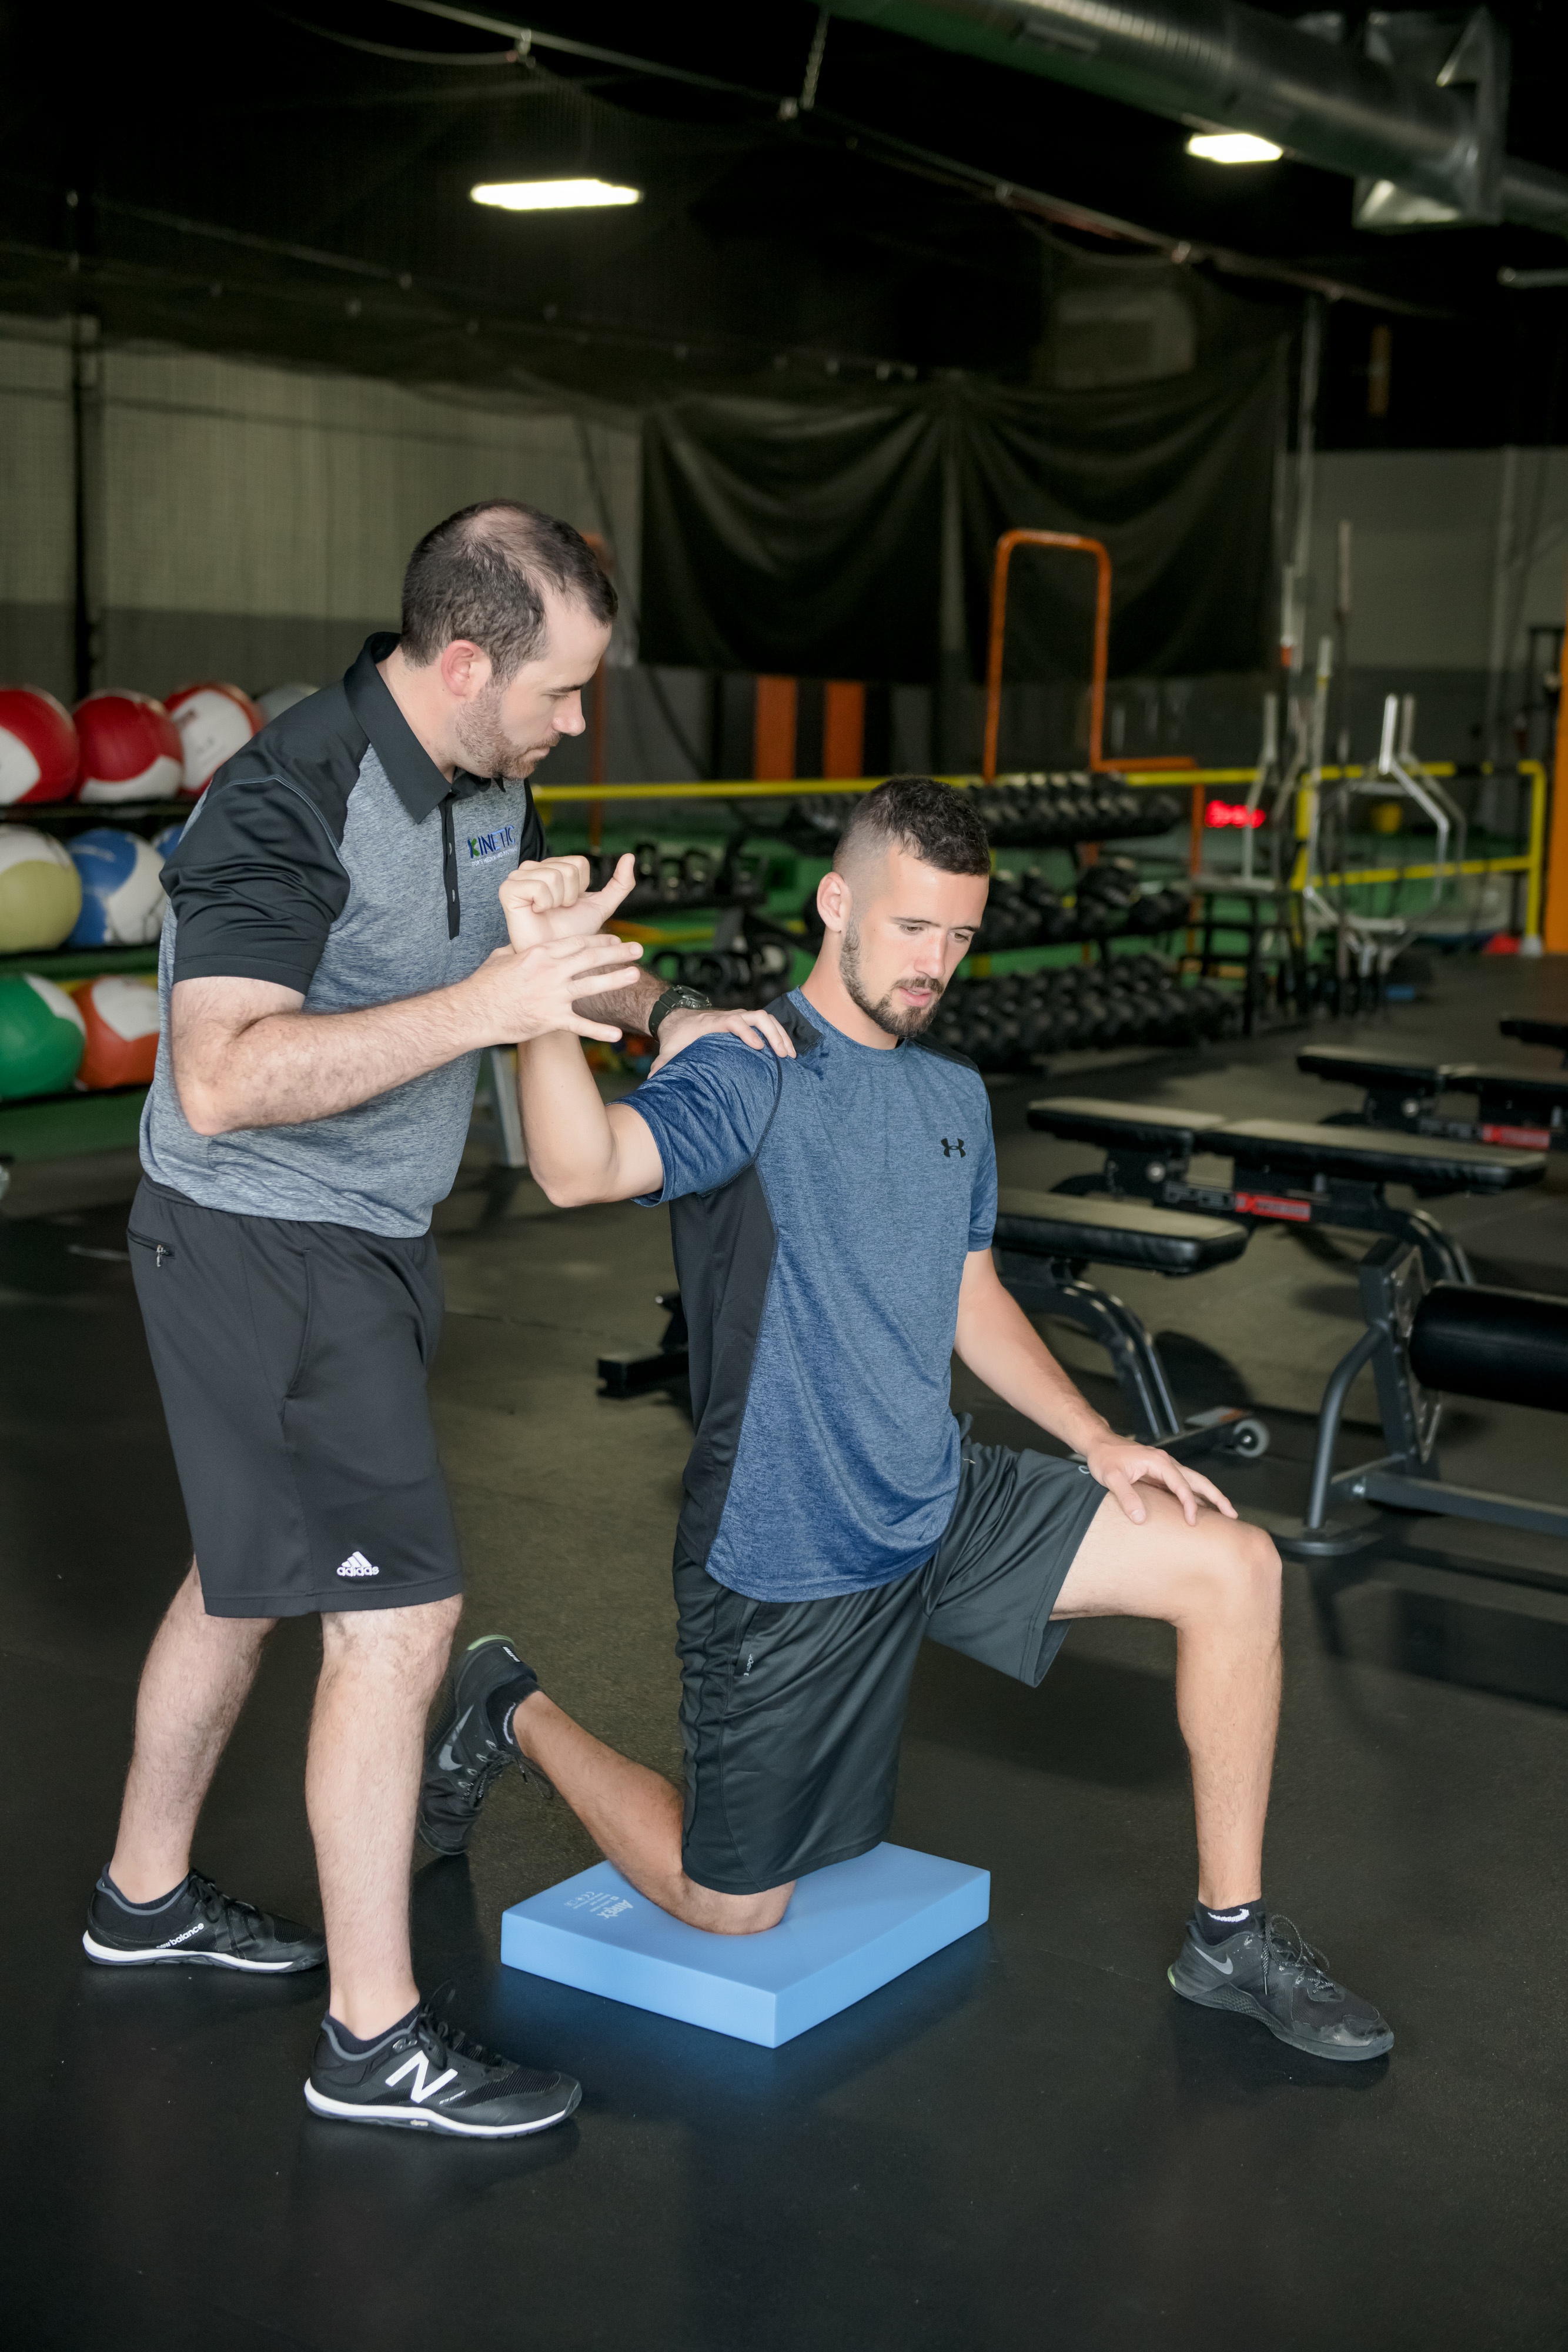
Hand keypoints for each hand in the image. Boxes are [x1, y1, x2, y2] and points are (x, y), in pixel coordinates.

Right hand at [471, 933, 643, 1045]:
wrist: (473, 1011)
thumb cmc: (484, 985)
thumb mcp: (501, 958)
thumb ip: (516, 950)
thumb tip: (518, 946)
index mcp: (539, 953)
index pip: (576, 942)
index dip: (599, 939)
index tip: (614, 938)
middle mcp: (550, 971)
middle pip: (590, 957)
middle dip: (616, 952)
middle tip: (637, 949)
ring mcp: (552, 995)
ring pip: (591, 985)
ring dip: (615, 979)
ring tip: (635, 975)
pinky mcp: (550, 1019)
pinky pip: (580, 1026)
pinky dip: (599, 1031)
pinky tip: (616, 1036)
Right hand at [499, 853, 636, 950]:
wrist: (554, 956)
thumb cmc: (572, 933)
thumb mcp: (600, 906)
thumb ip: (619, 884)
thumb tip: (630, 857)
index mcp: (552, 866)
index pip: (579, 863)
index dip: (581, 888)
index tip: (569, 904)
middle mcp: (533, 867)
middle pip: (568, 869)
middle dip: (570, 895)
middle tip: (558, 910)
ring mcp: (518, 876)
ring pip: (555, 876)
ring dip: (558, 901)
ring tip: (547, 912)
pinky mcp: (508, 889)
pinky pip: (538, 886)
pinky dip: (544, 903)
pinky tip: (536, 911)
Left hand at [651, 1004, 797, 1072]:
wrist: (677, 1018)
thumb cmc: (676, 1037)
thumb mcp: (667, 1051)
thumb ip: (662, 1066)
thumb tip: (653, 1083)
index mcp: (712, 1023)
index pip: (734, 1021)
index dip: (746, 1033)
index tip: (758, 1048)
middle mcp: (729, 1016)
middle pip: (757, 1016)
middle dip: (773, 1034)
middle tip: (784, 1055)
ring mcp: (739, 1017)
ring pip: (766, 1018)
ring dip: (780, 1034)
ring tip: (790, 1055)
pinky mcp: (745, 1021)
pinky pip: (767, 1023)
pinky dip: (779, 1034)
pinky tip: (786, 1052)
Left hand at [1082, 1435, 1236, 1526]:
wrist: (1099, 1444)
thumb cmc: (1104, 1457)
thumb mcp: (1111, 1477)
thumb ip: (1127, 1496)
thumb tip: (1140, 1518)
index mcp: (1159, 1462)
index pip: (1182, 1485)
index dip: (1189, 1504)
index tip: (1192, 1521)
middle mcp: (1167, 1463)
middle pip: (1198, 1481)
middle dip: (1217, 1497)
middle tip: (1232, 1515)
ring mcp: (1165, 1469)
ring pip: (1194, 1482)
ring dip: (1210, 1497)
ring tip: (1225, 1514)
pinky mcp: (1160, 1475)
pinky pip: (1183, 1486)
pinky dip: (1195, 1497)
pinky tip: (1199, 1509)